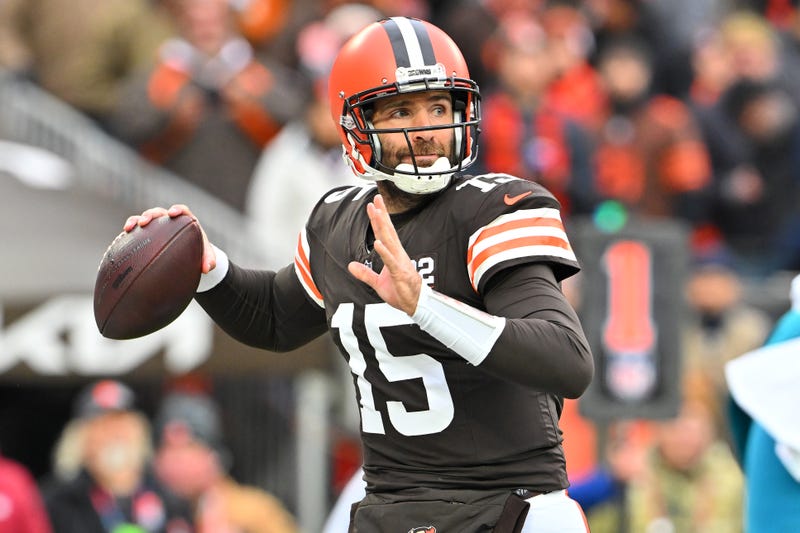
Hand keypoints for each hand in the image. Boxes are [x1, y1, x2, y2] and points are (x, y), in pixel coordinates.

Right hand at [123, 204, 216, 273]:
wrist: (188, 256)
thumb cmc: (198, 253)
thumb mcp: (205, 257)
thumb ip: (209, 260)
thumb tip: (207, 269)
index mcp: (185, 221)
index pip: (182, 211)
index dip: (177, 210)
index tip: (173, 213)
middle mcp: (169, 221)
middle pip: (159, 212)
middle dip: (151, 214)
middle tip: (145, 221)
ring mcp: (157, 226)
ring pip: (145, 219)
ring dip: (137, 220)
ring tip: (130, 227)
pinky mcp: (147, 234)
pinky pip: (136, 230)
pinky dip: (130, 231)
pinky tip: (123, 236)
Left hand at [348, 195, 421, 314]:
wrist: (415, 304)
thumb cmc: (400, 292)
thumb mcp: (377, 283)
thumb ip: (365, 273)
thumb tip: (351, 265)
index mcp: (393, 255)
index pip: (384, 233)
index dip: (378, 220)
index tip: (373, 206)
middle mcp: (397, 254)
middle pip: (388, 231)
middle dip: (381, 215)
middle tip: (376, 200)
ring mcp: (399, 262)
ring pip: (390, 241)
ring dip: (383, 227)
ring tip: (377, 213)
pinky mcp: (400, 273)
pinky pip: (391, 261)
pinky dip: (384, 252)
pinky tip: (378, 243)